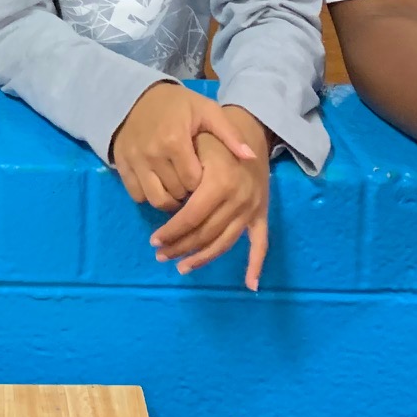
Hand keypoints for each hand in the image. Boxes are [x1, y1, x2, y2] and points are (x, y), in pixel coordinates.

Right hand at [110, 82, 258, 211]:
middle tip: (193, 186)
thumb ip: (229, 134)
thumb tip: (251, 157)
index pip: (194, 182)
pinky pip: (137, 195)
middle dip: (188, 195)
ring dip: (170, 200)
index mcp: (174, 140)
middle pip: (176, 194)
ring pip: (156, 199)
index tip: (205, 176)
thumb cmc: (177, 105)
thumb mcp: (207, 111)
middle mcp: (152, 153)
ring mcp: (135, 160)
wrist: (136, 95)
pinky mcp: (122, 165)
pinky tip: (159, 185)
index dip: (203, 183)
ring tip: (177, 189)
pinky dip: (149, 196)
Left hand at [151, 108, 272, 284]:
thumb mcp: (195, 144)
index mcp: (220, 183)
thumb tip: (170, 201)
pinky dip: (256, 264)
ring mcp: (252, 209)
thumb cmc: (214, 137)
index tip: (154, 240)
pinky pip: (261, 243)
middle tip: (160, 255)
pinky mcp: (261, 214)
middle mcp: (239, 199)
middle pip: (206, 233)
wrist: (249, 131)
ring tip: (182, 267)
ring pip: (225, 242)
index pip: (191, 217)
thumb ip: (183, 171)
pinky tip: (250, 284)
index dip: (171, 232)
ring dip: (203, 258)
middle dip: (181, 247)